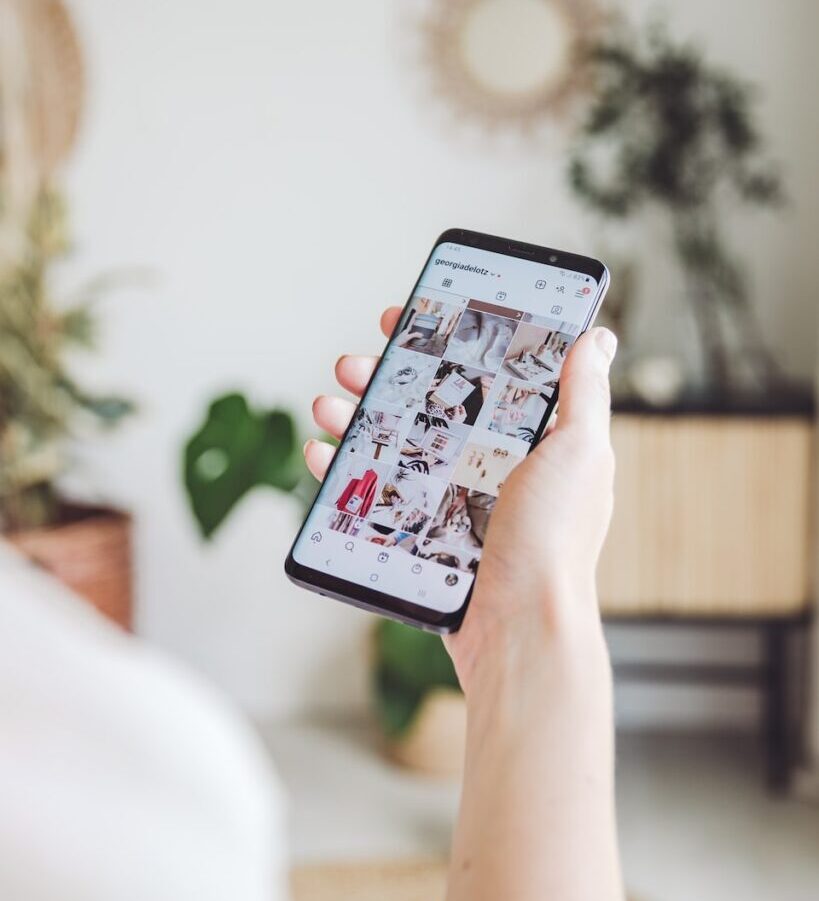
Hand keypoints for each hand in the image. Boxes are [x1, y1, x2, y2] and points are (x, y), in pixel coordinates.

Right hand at [306, 307, 616, 690]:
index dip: (440, 342)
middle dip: (383, 378)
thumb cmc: (556, 540)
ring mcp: (450, 500)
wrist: (520, 629)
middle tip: (349, 363)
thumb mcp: (579, 453)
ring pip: (392, 445)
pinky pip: (376, 493)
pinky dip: (344, 471)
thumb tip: (596, 337)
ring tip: (325, 403)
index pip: (478, 374)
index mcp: (526, 440)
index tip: (406, 321)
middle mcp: (487, 465)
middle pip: (425, 405)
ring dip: (353, 418)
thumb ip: (583, 393)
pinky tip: (322, 453)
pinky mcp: (421, 533)